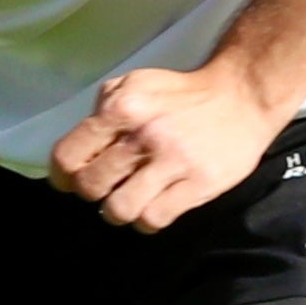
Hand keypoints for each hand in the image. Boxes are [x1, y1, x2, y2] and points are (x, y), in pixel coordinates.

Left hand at [50, 57, 282, 231]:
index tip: (69, 180)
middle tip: (105, 187)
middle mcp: (144, 135)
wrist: (242, 96)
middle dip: (92, 192)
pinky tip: (151, 208)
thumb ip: (104, 109)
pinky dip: (145, 221)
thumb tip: (80, 146)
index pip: (70, 155)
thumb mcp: (136, 84)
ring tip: (127, 201)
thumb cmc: (182, 93)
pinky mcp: (199, 184)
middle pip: (91, 187)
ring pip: (120, 209)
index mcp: (122, 107)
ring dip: (117, 211)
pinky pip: (154, 219)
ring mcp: (173, 162)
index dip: (63, 175)